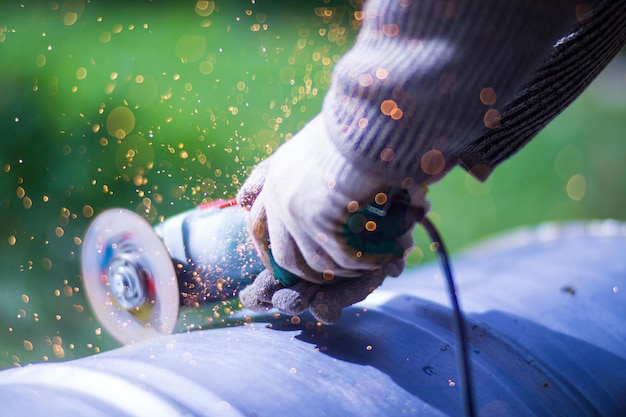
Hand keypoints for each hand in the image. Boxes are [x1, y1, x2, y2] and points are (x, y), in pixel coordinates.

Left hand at [237, 115, 428, 322]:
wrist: (371, 116)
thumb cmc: (357, 126)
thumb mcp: (319, 145)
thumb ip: (302, 171)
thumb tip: (284, 198)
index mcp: (276, 175)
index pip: (257, 224)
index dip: (271, 249)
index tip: (290, 265)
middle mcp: (279, 195)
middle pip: (282, 255)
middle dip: (307, 273)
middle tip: (333, 278)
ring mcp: (296, 210)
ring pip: (313, 264)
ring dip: (341, 272)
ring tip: (368, 269)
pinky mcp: (320, 221)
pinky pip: (341, 259)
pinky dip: (364, 265)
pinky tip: (386, 259)